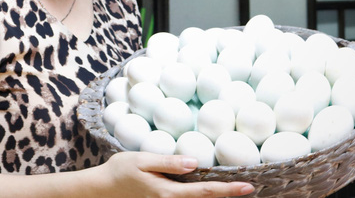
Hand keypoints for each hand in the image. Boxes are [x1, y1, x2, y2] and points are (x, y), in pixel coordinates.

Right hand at [100, 152, 254, 197]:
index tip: (248, 186)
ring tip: (237, 190)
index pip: (205, 192)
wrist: (102, 189)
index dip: (228, 190)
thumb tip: (194, 163)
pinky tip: (211, 192)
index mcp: (168, 193)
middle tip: (252, 188)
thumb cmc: (121, 170)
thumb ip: (168, 162)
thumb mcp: (142, 160)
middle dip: (228, 197)